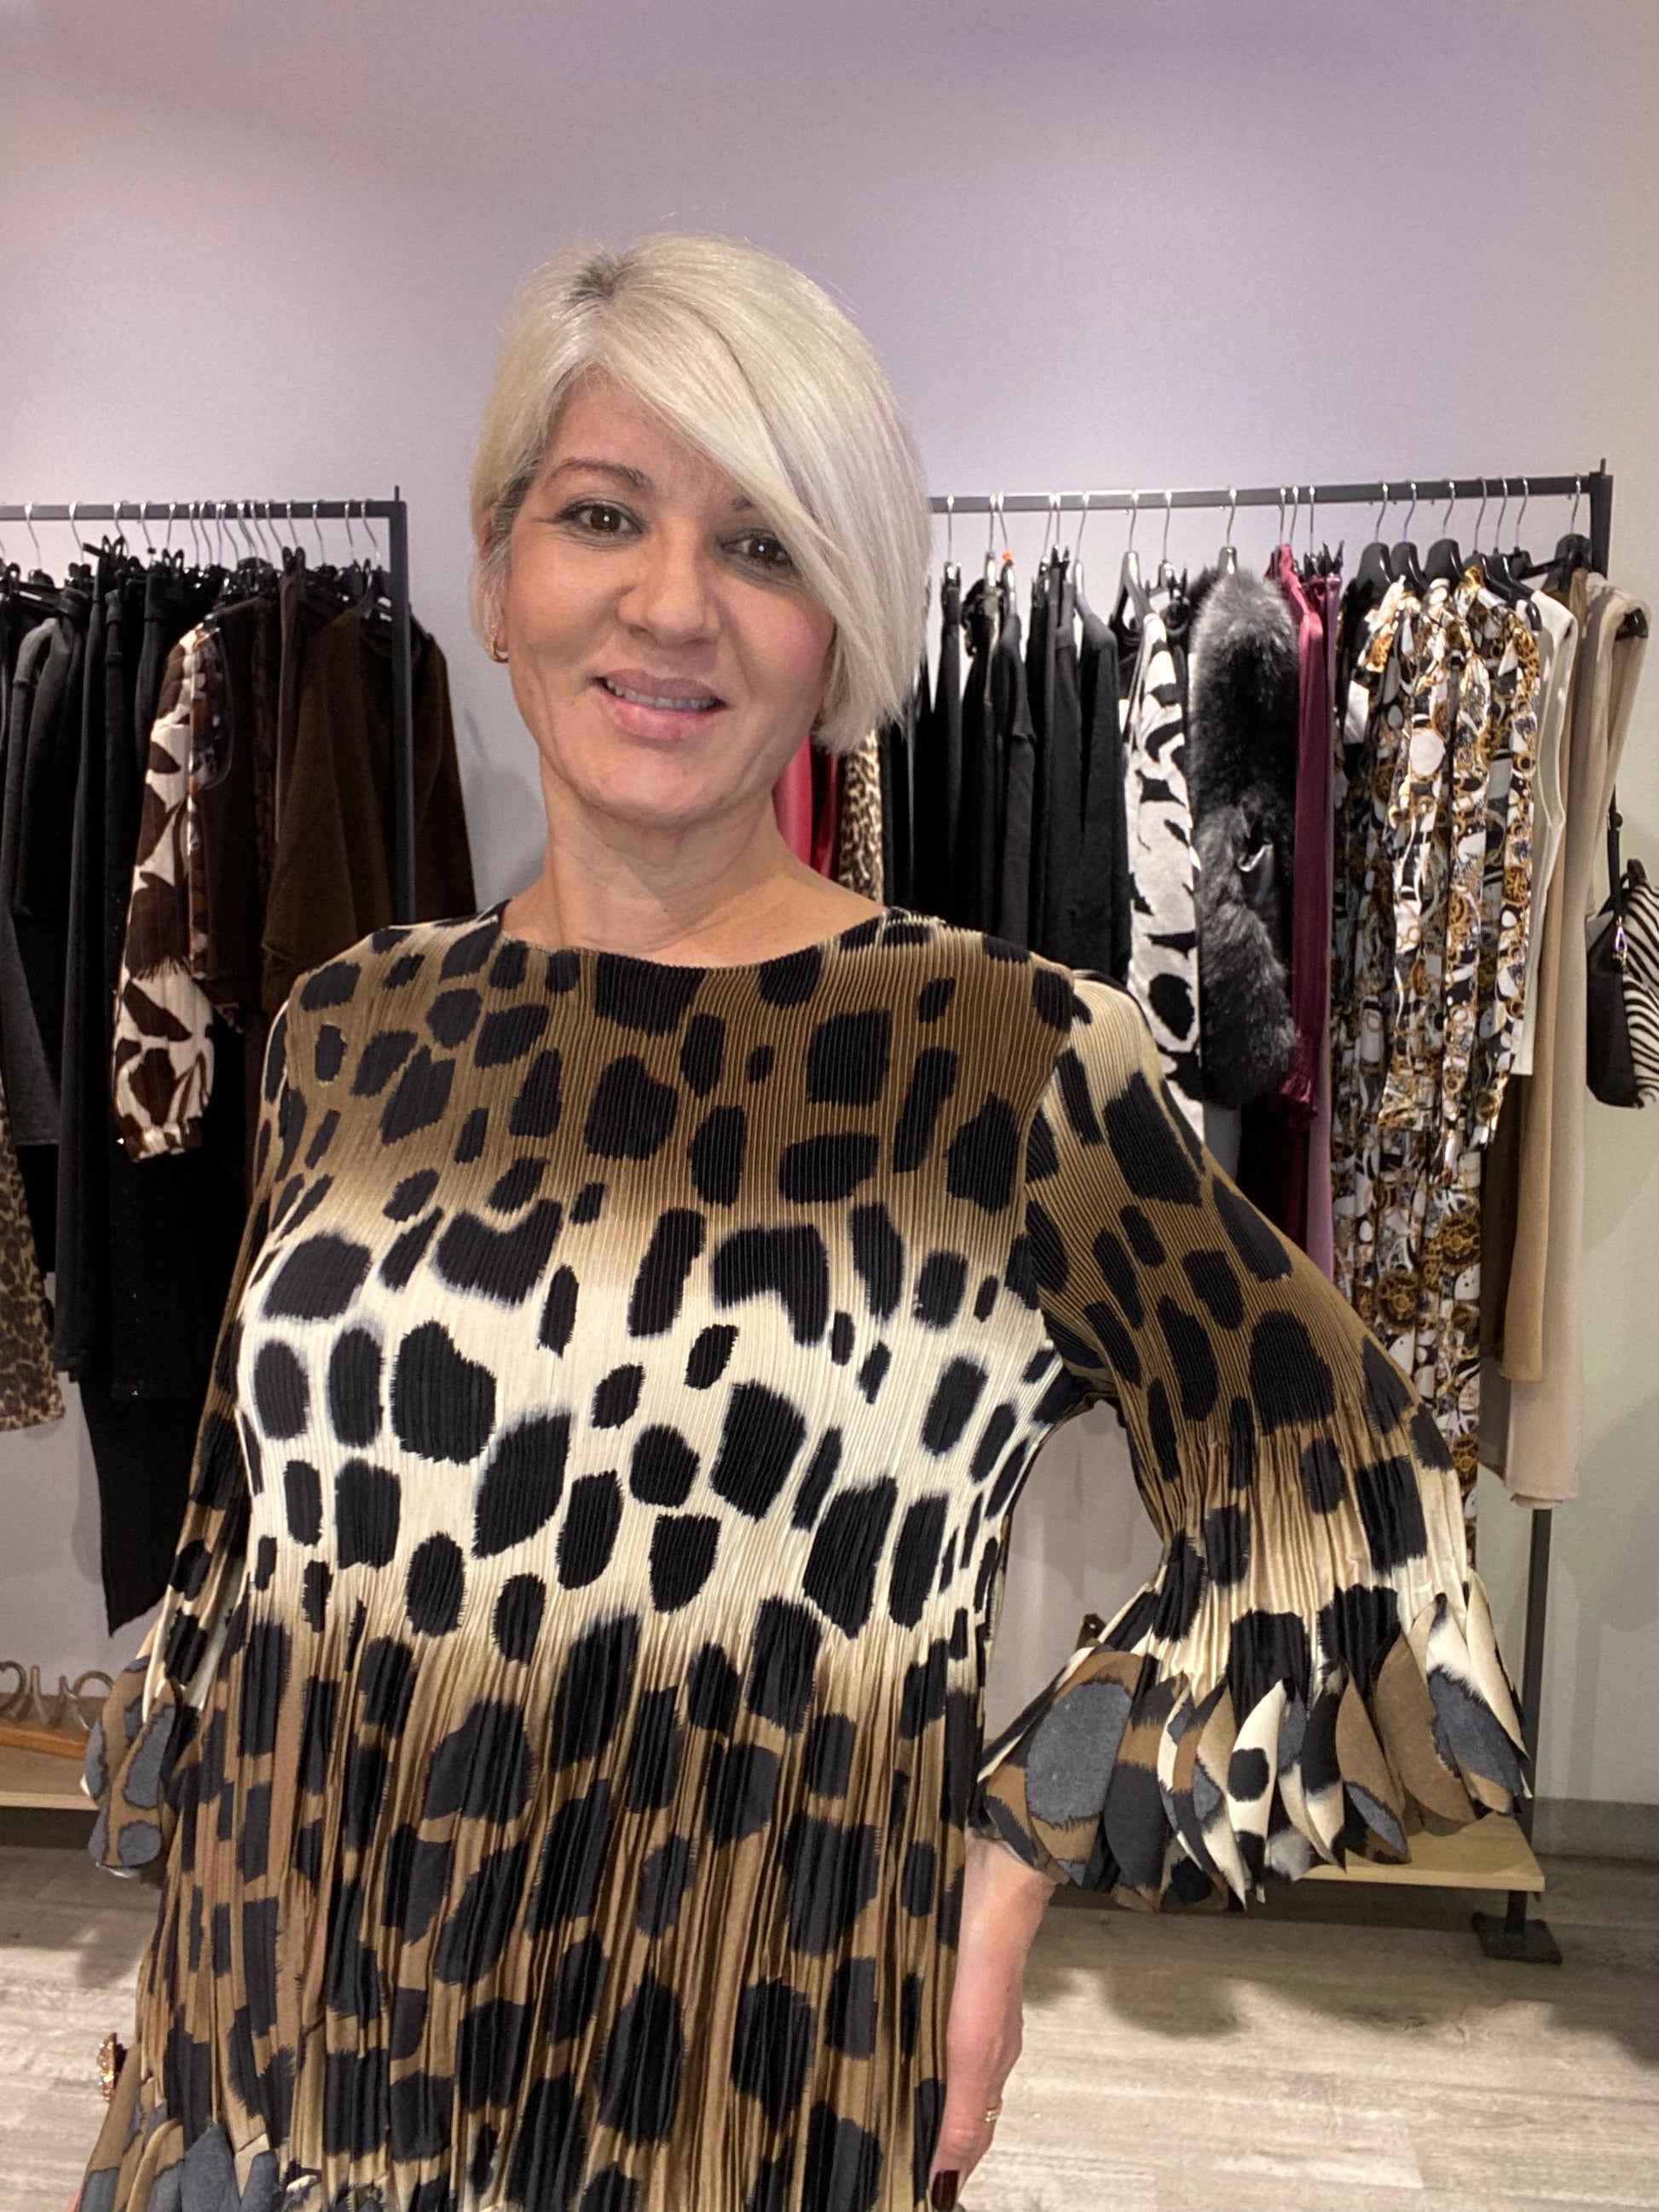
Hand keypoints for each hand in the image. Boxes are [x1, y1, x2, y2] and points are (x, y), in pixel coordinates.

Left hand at [927, 1831, 1054, 2207]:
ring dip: (923, 2092)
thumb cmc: (984, 1955)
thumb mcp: (971, 2043)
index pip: (969, 2134)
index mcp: (989, 2061)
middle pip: (961, 2104)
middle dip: (936, 2138)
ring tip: (888, 2113)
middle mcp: (981, 2038)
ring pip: (947, 2064)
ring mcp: (967, 2003)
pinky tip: (893, 2037)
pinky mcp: (951, 1971)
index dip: (949, 2166)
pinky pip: (933, 2024)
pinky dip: (917, 2047)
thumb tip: (947, 2180)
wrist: (995, 1876)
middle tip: (900, 2161)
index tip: (922, 2194)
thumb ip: (961, 2108)